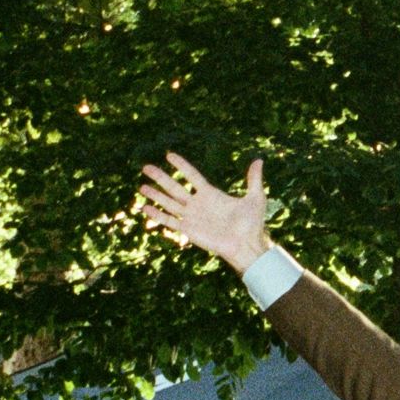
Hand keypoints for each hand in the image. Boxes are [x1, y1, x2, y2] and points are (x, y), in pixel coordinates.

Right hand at [136, 151, 269, 273]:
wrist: (247, 244)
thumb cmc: (253, 224)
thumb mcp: (255, 197)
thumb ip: (253, 179)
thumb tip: (259, 160)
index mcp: (211, 193)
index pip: (192, 175)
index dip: (181, 166)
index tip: (169, 155)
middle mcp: (198, 204)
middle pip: (174, 187)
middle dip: (160, 177)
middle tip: (146, 167)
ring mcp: (192, 217)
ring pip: (169, 203)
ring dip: (155, 195)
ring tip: (141, 187)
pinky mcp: (189, 230)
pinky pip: (170, 221)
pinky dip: (158, 215)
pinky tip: (145, 208)